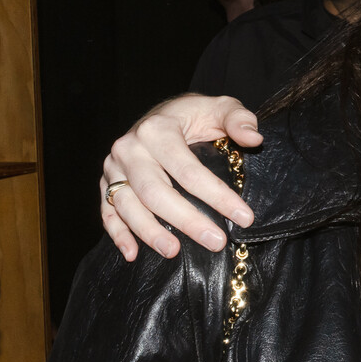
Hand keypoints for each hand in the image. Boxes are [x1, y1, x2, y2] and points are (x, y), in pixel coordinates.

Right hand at [101, 94, 260, 261]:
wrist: (161, 114)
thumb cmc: (194, 116)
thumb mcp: (220, 108)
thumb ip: (239, 118)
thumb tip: (254, 138)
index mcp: (157, 130)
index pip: (189, 170)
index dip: (217, 196)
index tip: (244, 217)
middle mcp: (129, 148)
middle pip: (155, 192)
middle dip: (186, 220)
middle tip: (216, 242)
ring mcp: (114, 167)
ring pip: (127, 205)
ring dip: (149, 232)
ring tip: (174, 252)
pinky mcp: (106, 182)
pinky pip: (107, 211)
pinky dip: (118, 234)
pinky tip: (133, 253)